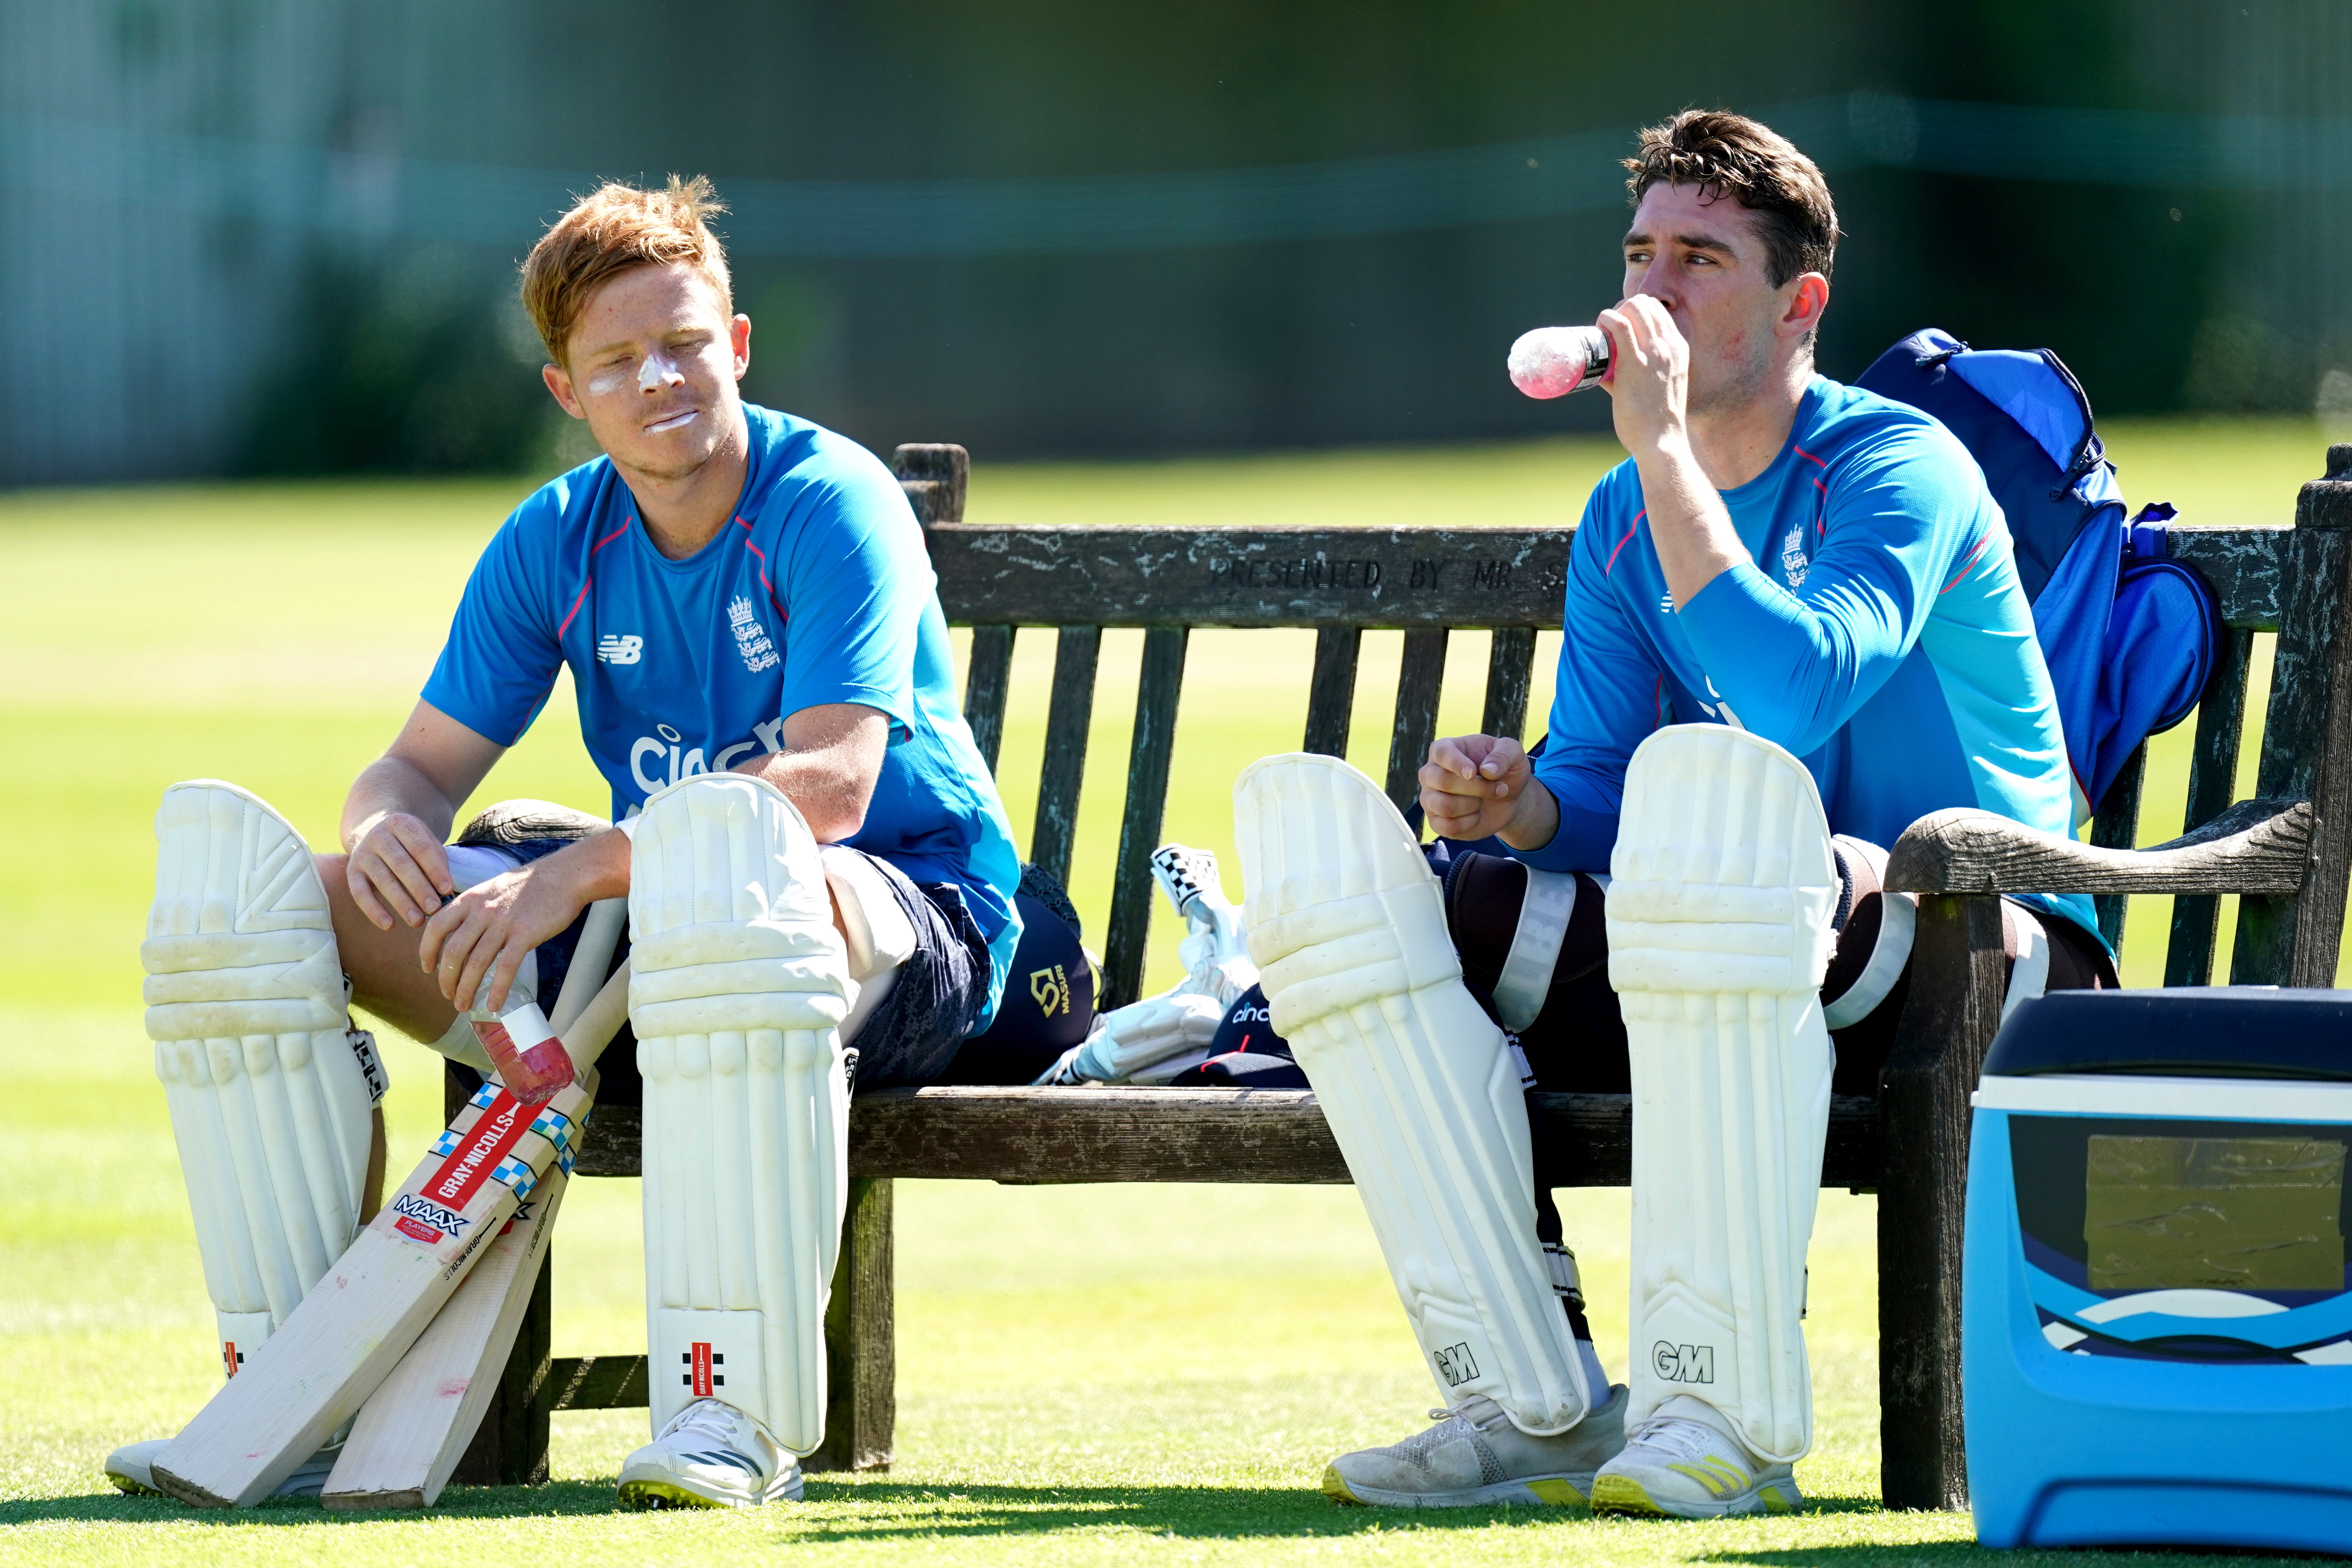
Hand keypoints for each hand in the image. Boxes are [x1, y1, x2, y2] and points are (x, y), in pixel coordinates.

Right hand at [345, 812, 455, 929]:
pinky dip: (373, 910)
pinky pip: (360, 893)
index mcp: (401, 824)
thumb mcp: (427, 842)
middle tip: (434, 909)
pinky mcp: (352, 871)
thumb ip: (437, 862)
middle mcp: (378, 836)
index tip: (447, 890)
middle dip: (419, 888)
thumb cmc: (411, 844)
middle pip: (401, 864)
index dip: (434, 870)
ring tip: (418, 921)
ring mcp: (362, 853)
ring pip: (382, 880)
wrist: (376, 833)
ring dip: (401, 902)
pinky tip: (389, 925)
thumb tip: (446, 892)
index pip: (420, 847)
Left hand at [417, 859, 585, 1014]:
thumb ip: (476, 910)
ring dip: (466, 989)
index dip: (427, 951)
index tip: (428, 968)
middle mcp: (483, 911)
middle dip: (447, 979)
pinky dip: (497, 990)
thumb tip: (464, 936)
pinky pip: (505, 967)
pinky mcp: (525, 934)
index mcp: (471, 899)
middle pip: (454, 951)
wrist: (565, 875)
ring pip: (476, 963)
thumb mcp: (493, 890)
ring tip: (463, 1005)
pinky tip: (494, 1004)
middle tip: (448, 995)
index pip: (437, 927)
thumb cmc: (531, 885)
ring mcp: (504, 922)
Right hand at [1419, 734, 1532, 840]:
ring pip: (1444, 806)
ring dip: (1474, 805)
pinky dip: (1469, 823)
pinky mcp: (1436, 821)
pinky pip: (1448, 827)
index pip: (1441, 753)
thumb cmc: (1503, 769)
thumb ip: (1503, 754)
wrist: (1506, 798)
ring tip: (1485, 801)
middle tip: (1500, 789)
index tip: (1474, 773)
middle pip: (1443, 781)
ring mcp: (1430, 798)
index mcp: (1444, 749)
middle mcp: (1431, 773)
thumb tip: (1487, 771)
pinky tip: (1477, 815)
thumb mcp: (1513, 753)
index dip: (1457, 764)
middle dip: (1478, 788)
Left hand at [1596, 294, 1690, 456]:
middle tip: (1608, 327)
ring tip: (1602, 328)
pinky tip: (1599, 325)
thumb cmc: (1655, 421)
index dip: (1635, 311)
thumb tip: (1603, 372)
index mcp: (1678, 349)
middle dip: (1623, 307)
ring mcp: (1654, 352)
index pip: (1659, 312)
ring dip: (1614, 311)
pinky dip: (1606, 318)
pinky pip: (1619, 325)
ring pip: (1634, 307)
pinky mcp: (1635, 363)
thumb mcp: (1657, 388)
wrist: (1662, 442)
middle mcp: (1670, 346)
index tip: (1620, 325)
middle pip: (1646, 304)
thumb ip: (1635, 375)